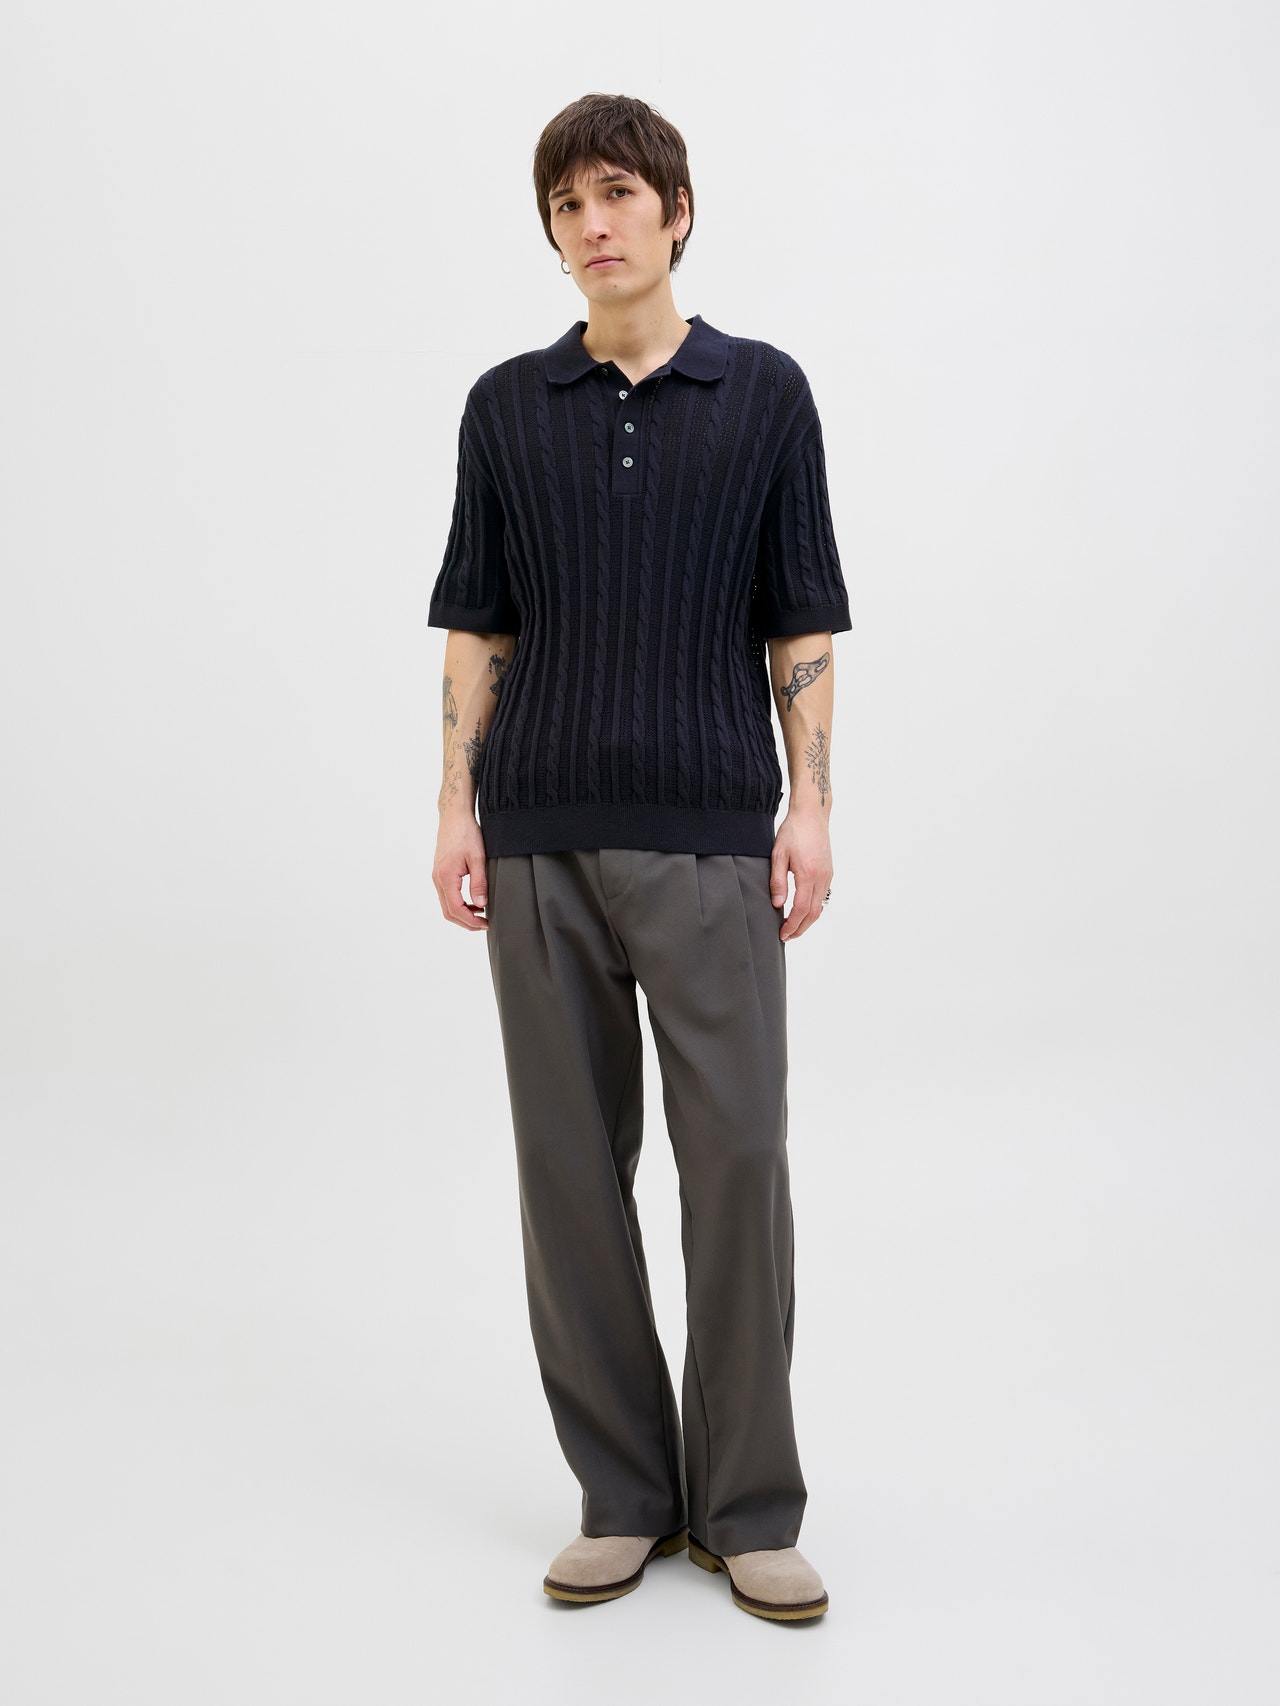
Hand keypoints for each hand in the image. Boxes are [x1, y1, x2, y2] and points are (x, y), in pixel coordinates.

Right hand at [433, 812, 489, 930]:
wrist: (454, 817)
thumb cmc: (466, 833)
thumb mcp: (478, 858)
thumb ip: (479, 883)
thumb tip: (481, 904)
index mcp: (446, 876)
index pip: (456, 909)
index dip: (471, 921)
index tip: (486, 923)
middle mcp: (437, 878)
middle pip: (448, 912)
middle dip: (466, 922)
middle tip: (484, 924)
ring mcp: (437, 876)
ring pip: (446, 905)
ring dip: (462, 914)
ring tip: (481, 914)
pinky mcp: (440, 873)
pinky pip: (446, 895)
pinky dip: (459, 904)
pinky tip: (473, 901)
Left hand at [769, 809, 832, 941]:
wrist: (812, 815)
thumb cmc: (793, 831)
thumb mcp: (778, 855)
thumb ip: (778, 881)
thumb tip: (777, 904)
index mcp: (808, 874)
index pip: (801, 909)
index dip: (792, 925)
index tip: (783, 933)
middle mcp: (822, 877)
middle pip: (813, 913)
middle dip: (800, 928)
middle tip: (787, 936)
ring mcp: (828, 875)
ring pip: (820, 906)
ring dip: (807, 921)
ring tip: (793, 927)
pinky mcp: (829, 872)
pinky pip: (823, 896)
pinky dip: (813, 909)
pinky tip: (802, 910)